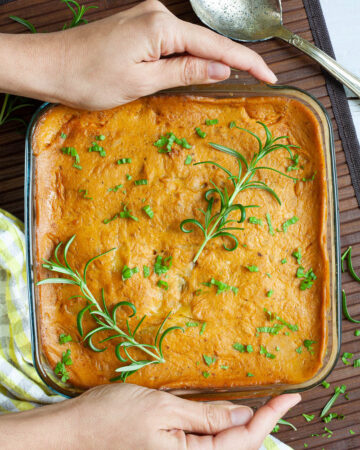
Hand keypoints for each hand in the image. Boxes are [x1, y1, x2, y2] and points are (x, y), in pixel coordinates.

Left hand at [0, 0, 275, 109]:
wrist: (49, 66)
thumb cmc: (88, 78)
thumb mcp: (141, 82)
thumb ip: (184, 73)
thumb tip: (222, 68)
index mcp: (161, 26)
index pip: (216, 46)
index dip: (248, 62)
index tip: (271, 76)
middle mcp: (157, 14)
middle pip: (206, 41)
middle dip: (232, 62)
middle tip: (260, 81)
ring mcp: (147, 18)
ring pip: (190, 43)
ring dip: (210, 62)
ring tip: (235, 79)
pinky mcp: (138, 26)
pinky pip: (173, 43)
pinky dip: (188, 59)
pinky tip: (198, 71)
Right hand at [0, 383, 299, 449]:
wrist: (73, 431)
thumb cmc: (112, 417)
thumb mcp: (163, 409)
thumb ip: (206, 417)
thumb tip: (245, 417)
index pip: (245, 439)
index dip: (270, 417)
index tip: (292, 397)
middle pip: (237, 445)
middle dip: (261, 422)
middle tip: (278, 397)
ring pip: (223, 444)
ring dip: (242, 424)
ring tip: (260, 402)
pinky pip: (205, 442)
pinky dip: (221, 426)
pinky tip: (226, 411)